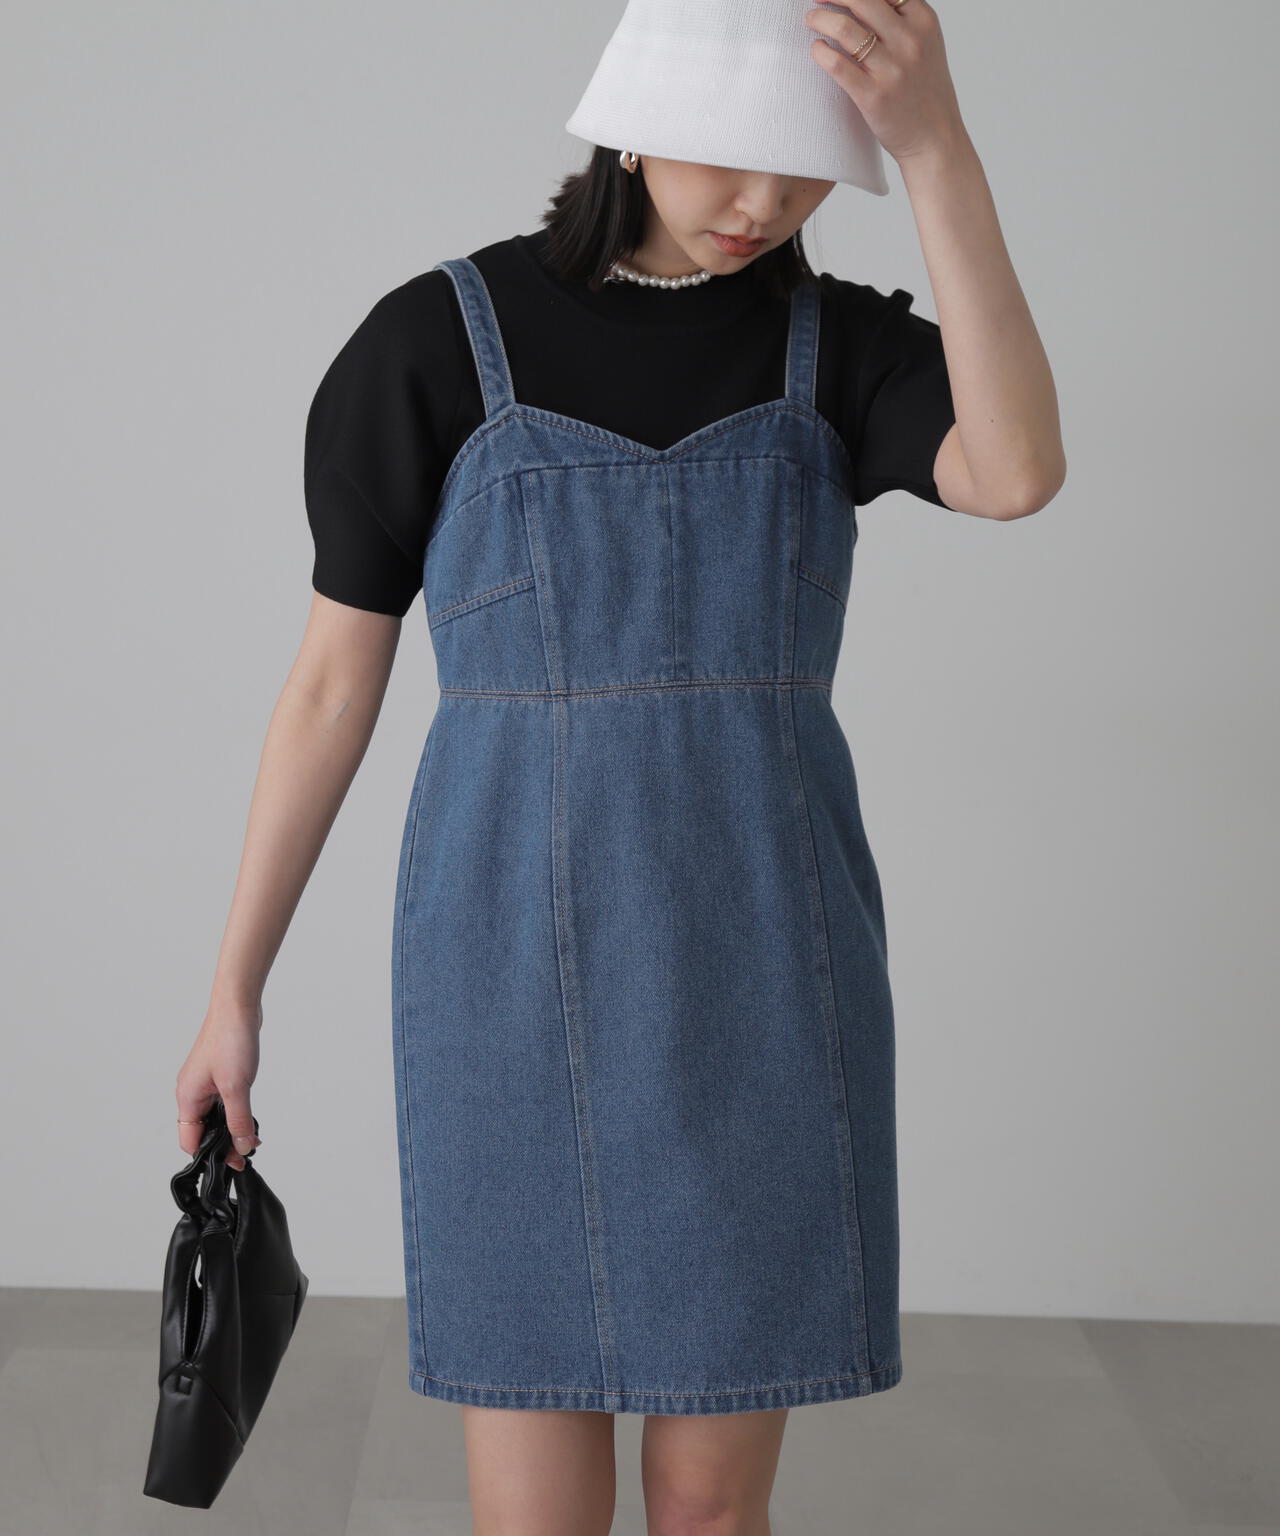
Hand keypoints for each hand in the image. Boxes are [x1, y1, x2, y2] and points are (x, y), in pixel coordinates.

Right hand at [176, 999, 262, 1171]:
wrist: (238, 1007)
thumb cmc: (230, 1039)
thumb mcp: (236, 1088)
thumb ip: (239, 1121)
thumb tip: (243, 1147)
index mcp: (187, 1097)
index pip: (190, 1141)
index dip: (209, 1156)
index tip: (232, 1164)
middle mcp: (192, 1092)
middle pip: (203, 1131)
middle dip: (223, 1144)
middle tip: (247, 1152)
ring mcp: (205, 1083)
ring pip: (215, 1117)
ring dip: (232, 1127)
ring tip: (252, 1137)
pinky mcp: (219, 1075)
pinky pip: (224, 1102)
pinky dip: (235, 1112)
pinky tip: (250, 1116)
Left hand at [805, 0, 964, 165]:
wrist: (935, 139)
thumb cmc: (925, 91)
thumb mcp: (926, 45)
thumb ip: (902, 21)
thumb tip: (861, 5)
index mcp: (924, 21)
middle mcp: (909, 40)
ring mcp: (891, 69)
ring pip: (844, 28)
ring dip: (820, 19)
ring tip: (811, 20)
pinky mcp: (873, 96)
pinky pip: (837, 64)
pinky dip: (820, 52)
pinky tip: (817, 49)